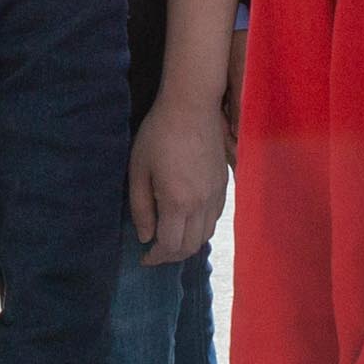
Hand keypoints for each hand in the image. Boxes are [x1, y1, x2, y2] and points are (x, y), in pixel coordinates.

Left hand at [128, 83, 232, 267]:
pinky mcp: (224, 184)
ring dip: (188, 243)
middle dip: (171, 255)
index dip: (156, 257)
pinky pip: (215, 218)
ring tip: (171, 238)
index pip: (170, 246)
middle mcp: (202, 204)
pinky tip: (188, 220)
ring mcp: (217, 194)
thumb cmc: (159, 134)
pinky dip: (201, 228)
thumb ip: (141, 207)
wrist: (192, 106)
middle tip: (155, 252)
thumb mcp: (139, 170)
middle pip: (191, 246)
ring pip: (206, 234)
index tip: (144, 258)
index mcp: (178, 202)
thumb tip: (145, 236)